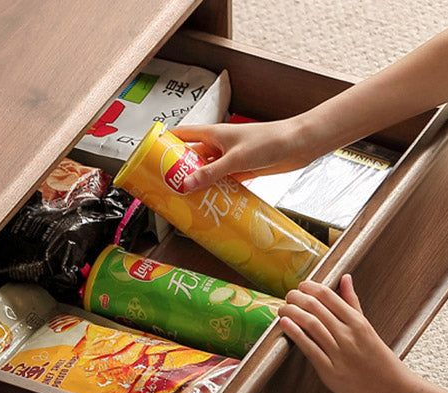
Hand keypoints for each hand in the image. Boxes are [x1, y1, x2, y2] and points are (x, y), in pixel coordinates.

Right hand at [170, 118, 316, 192]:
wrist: (298, 145)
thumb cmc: (270, 142)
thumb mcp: (236, 159)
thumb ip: (210, 173)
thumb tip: (185, 186)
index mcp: (213, 134)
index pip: (181, 135)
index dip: (164, 143)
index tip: (150, 155)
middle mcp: (218, 146)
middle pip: (190, 157)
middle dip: (177, 170)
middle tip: (162, 186)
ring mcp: (229, 159)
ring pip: (204, 172)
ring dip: (195, 184)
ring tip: (180, 199)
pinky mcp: (239, 170)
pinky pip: (219, 182)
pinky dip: (212, 190)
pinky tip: (205, 201)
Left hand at [276, 275, 417, 392]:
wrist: (394, 392)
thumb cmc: (380, 362)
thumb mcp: (368, 328)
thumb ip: (353, 304)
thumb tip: (345, 279)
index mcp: (358, 322)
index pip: (329, 296)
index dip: (311, 287)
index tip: (301, 285)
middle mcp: (348, 335)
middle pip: (317, 308)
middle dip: (298, 298)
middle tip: (288, 295)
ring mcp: (339, 353)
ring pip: (311, 325)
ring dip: (293, 313)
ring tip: (283, 308)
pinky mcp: (330, 371)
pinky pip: (309, 348)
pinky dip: (295, 334)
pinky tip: (285, 324)